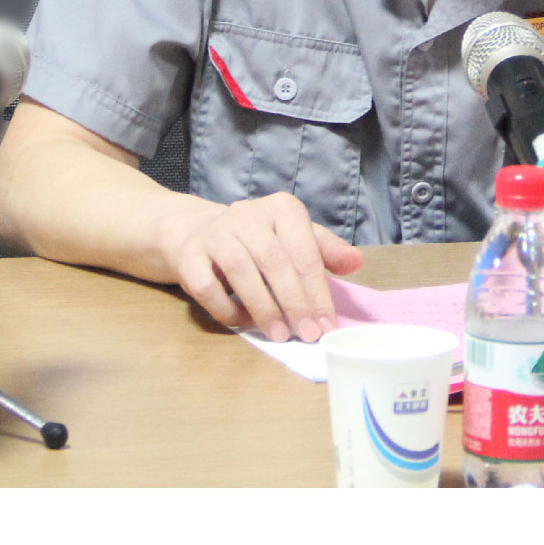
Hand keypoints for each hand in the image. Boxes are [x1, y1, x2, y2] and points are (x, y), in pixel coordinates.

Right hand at [160, 192, 362, 341]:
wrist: (192, 231)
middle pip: (276, 262)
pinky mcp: (187, 254)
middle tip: (308, 334)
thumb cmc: (255, 240)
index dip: (318, 291)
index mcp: (281, 209)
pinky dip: (226, 308)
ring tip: (281, 335)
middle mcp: (247, 214)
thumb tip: (356, 262)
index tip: (328, 324)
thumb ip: (324, 250)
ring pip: (242, 271)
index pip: (304, 252)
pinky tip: (242, 323)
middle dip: (295, 303)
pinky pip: (207, 286)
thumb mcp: (293, 238)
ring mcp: (214, 232)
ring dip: (264, 308)